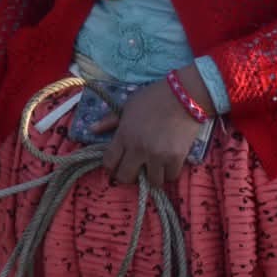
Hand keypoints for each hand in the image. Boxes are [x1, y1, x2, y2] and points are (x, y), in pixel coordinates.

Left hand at [91, 79, 205, 186]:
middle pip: (125, 177)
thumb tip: (92, 129)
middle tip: (136, 169)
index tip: (117, 164)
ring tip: (155, 167)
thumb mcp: (128, 105)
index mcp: (124, 135)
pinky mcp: (176, 158)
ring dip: (152, 176)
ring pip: (152, 182)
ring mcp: (158, 155)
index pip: (109, 162)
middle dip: (129, 175)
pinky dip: (170, 172)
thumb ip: (110, 120)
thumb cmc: (154, 97)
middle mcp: (138, 148)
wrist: (184, 94)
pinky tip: (169, 163)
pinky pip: (171, 177)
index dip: (111, 166)